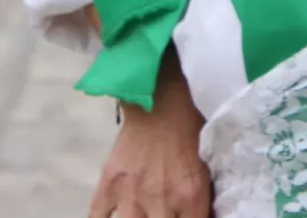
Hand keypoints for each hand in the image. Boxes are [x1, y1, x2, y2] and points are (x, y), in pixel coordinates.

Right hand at [88, 57, 211, 217]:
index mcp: (190, 196)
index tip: (186, 216)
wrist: (159, 100)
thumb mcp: (207, 164)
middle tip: (164, 213)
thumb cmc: (188, 129)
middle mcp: (161, 201)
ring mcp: (131, 195)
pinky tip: (115, 215)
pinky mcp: (108, 184)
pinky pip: (98, 217)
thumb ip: (204, 197)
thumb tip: (206, 214)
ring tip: (143, 213)